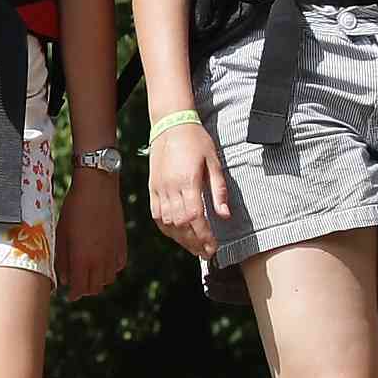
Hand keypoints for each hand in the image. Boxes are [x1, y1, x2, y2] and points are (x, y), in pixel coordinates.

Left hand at [57, 170, 125, 300]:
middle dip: (85, 289)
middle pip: (95, 287)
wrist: (97, 189)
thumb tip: (63, 277)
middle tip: (77, 284)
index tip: (69, 294)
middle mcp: (100, 260)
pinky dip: (111, 268)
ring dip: (98, 280)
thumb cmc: (74, 209)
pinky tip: (103, 261)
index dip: (74, 294)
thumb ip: (62, 259)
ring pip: (108, 279)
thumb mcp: (61, 234)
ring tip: (89, 273)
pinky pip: (118, 265)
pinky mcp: (122, 244)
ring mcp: (113, 253)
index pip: (80, 288)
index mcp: (82, 259)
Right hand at [147, 120, 231, 261]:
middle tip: (207, 253)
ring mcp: (158, 189)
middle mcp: (170, 187)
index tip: (214, 247)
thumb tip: (224, 216)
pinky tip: (177, 234)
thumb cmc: (196, 141)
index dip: (204, 236)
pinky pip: (156, 215)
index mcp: (187, 181)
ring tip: (195, 247)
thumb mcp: (213, 162)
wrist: (170, 124)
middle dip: (195, 243)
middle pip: (181, 225)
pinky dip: (167, 228)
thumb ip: (218, 190)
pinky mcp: (152, 188)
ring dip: (181, 239)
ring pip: (167, 223)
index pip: (195, 217)